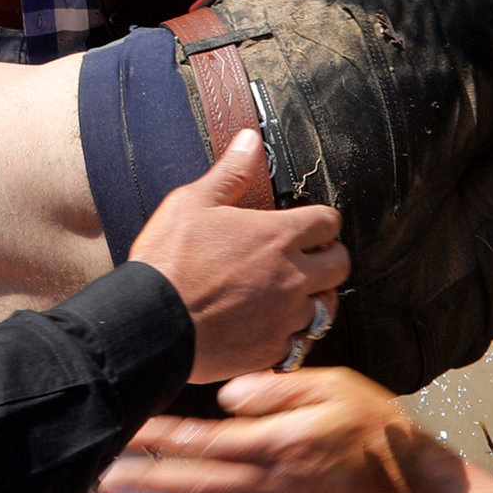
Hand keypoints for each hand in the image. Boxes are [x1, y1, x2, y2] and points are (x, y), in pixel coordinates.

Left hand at [101, 366, 451, 492]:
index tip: (128, 433)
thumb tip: (227, 395)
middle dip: (148, 483)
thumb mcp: (331, 386)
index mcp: (278, 442)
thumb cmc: (373, 425)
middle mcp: (270, 481)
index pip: (206, 440)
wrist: (409, 481)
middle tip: (107, 481)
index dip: (163, 438)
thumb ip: (276, 389)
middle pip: (197, 483)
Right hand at [129, 131, 349, 381]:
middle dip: (328, 258)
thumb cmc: (168, 264)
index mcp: (278, 236)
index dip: (320, 221)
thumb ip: (229, 173)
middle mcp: (292, 277)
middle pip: (341, 265)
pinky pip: (301, 342)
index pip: (328, 222)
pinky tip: (274, 326)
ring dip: (314, 298)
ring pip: (327, 307)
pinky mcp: (272, 350)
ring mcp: (285, 317)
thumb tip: (250, 142)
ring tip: (294, 294)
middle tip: (308, 258)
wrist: (151, 325)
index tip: (309, 225)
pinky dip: (292, 334)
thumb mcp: (192, 203)